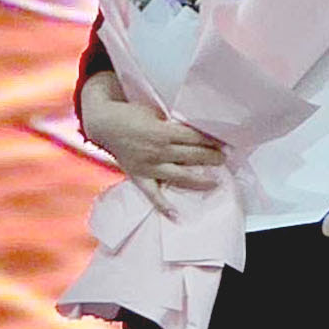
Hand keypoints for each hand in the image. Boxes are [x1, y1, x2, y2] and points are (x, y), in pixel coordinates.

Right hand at [82, 73, 227, 202]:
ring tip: (215, 182)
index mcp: (163, 132)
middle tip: (223, 159)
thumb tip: (194, 132)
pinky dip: (163, 205)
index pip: (194, 138)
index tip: (223, 143)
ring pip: (179, 176)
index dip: (211, 141)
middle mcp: (158, 151)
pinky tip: (175, 216)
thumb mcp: (155, 112)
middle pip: (191, 156)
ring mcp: (148, 166)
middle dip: (211, 157)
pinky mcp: (139, 177)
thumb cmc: (132, 114)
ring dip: (199, 180)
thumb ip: (172, 124)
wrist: (105, 124)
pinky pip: (152, 194)